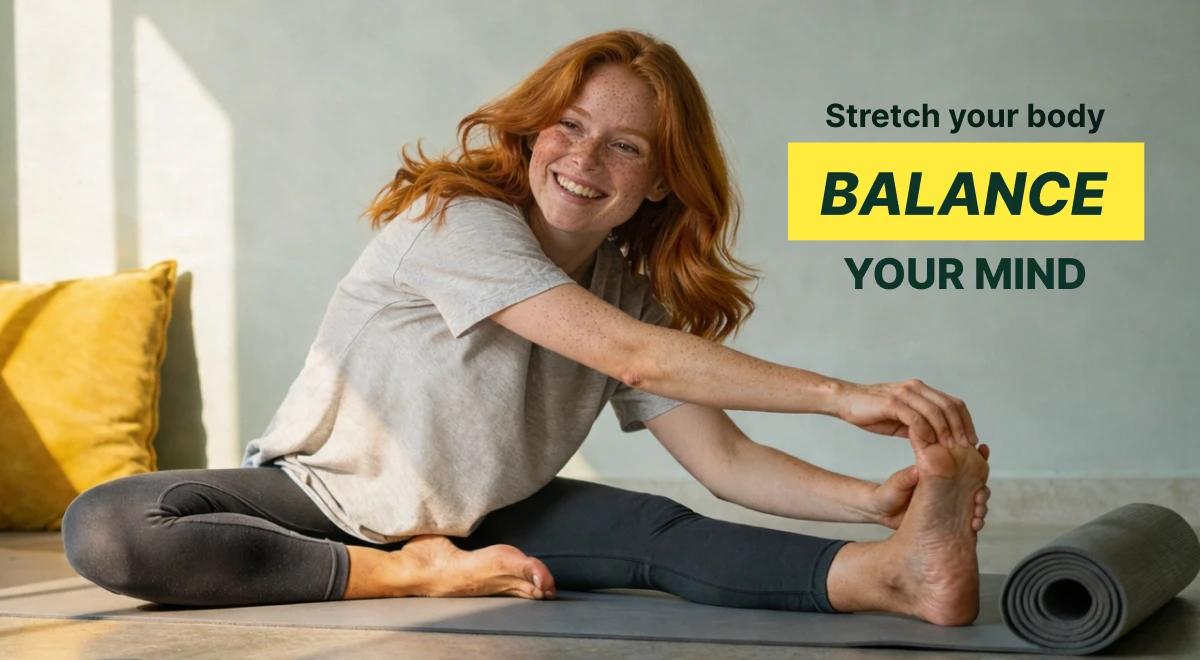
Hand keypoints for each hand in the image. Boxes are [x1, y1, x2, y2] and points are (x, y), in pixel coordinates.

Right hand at [833, 379, 978, 450]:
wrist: (845, 402)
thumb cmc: (871, 411)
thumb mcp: (900, 419)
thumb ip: (919, 424)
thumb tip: (936, 440)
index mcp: (921, 390)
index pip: (953, 403)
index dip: (966, 422)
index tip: (972, 441)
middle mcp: (916, 388)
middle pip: (950, 406)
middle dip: (962, 428)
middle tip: (967, 447)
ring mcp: (904, 394)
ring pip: (936, 412)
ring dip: (946, 432)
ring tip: (951, 449)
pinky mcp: (892, 402)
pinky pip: (916, 417)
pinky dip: (926, 432)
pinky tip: (930, 444)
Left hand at [868, 444, 991, 530]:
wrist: (881, 514)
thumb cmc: (886, 495)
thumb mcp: (895, 486)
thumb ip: (905, 479)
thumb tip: (918, 470)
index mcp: (936, 475)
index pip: (961, 466)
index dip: (976, 461)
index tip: (983, 458)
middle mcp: (945, 488)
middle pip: (974, 485)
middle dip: (982, 490)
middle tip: (979, 496)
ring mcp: (949, 504)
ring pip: (974, 503)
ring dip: (981, 507)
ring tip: (977, 513)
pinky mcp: (948, 520)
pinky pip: (967, 520)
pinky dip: (975, 522)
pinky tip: (974, 525)